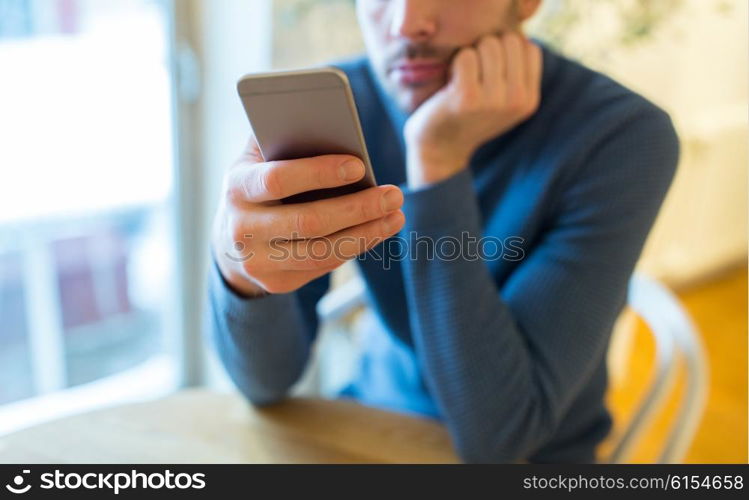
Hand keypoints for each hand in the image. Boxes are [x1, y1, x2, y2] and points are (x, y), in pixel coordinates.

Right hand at [212, 136, 404, 295]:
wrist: (230, 240)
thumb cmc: (257, 185)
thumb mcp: (257, 158)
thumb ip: (282, 135)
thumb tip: (325, 115)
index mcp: (237, 188)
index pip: (278, 180)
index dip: (319, 173)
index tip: (359, 166)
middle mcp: (242, 229)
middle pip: (308, 222)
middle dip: (357, 208)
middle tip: (394, 195)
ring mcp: (258, 261)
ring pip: (321, 252)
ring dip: (365, 234)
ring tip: (395, 216)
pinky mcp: (276, 282)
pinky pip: (323, 266)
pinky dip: (354, 247)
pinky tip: (377, 231)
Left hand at [403, 33, 541, 188]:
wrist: (440, 148)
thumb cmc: (469, 116)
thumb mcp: (504, 100)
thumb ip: (517, 72)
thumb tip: (519, 36)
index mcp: (529, 100)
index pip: (529, 48)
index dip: (507, 48)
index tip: (491, 69)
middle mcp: (517, 101)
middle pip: (509, 41)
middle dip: (488, 48)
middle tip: (475, 72)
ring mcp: (494, 100)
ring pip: (489, 45)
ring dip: (471, 54)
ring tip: (464, 77)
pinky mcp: (468, 97)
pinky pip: (466, 56)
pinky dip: (455, 64)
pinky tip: (452, 82)